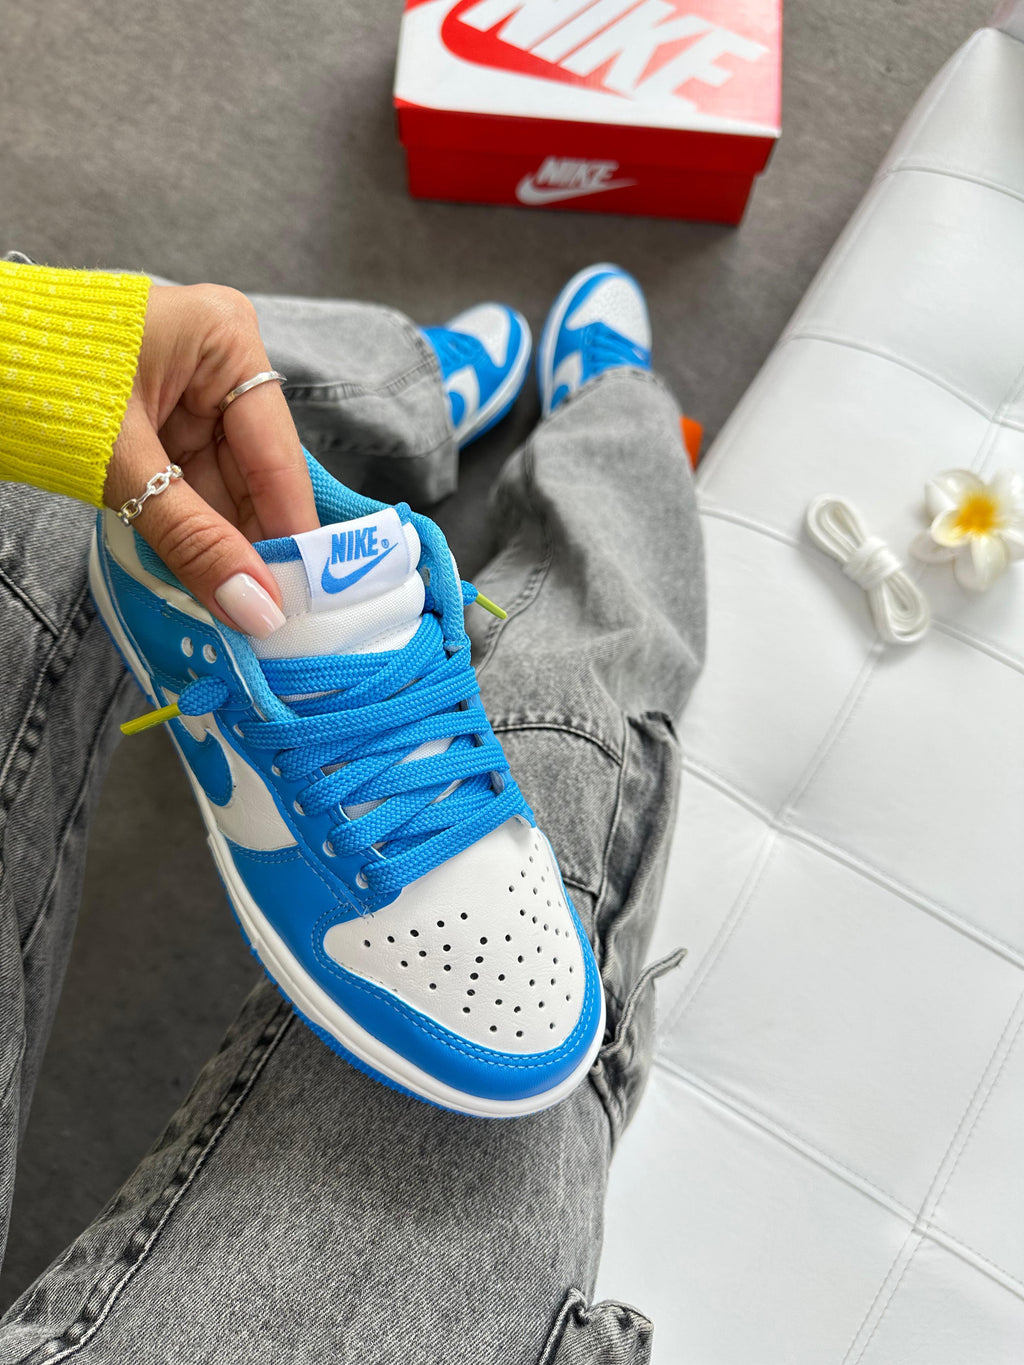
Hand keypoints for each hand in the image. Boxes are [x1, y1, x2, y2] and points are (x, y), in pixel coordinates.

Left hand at [102, 283, 318, 636]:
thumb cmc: (29, 375)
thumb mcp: (119, 464)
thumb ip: (192, 539)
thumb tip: (258, 608)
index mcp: (226, 340)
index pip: (278, 456)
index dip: (290, 532)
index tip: (306, 600)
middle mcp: (218, 365)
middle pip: (256, 477)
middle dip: (255, 548)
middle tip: (271, 618)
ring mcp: (187, 396)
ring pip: (223, 491)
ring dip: (224, 551)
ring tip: (240, 613)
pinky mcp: (157, 426)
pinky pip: (189, 491)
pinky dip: (192, 536)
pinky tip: (206, 584)